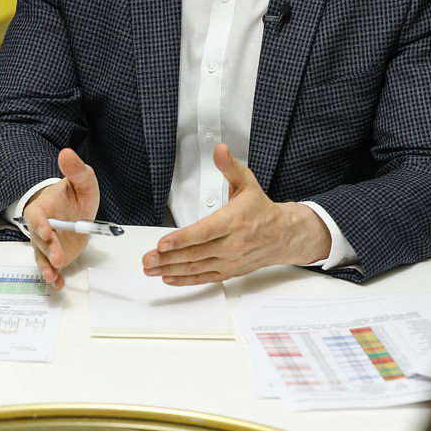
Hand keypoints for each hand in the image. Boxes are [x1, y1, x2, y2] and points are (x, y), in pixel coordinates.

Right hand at [24, 148, 99, 289]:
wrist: (78, 209)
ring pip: (42, 256)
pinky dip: (54, 276)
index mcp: (44, 207)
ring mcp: (48, 244)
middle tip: (58, 256)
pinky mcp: (55, 255)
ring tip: (53, 276)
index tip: (46, 230)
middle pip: (39, 240)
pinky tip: (59, 284)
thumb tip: (66, 152)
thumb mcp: (82, 180)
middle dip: (48, 248)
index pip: (36, 215)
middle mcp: (42, 228)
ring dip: (46, 267)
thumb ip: (75, 169)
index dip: (39, 223)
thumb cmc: (76, 194)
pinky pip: (51, 267)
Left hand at [142, 143, 331, 285]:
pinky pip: (204, 278)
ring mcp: (230, 260)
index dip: (182, 239)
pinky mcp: (229, 271)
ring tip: (151, 269)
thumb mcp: (247, 183)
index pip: (204, 232)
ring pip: (197, 268)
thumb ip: (229, 166)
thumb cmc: (261, 210)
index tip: (163, 243)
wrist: (283, 235)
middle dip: (168, 258)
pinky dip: (185, 280)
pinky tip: (168, 278)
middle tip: (147, 259)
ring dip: (171, 270)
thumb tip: (220, 150)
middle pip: (196, 253)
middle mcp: (232, 244)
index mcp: (234, 221)